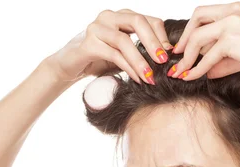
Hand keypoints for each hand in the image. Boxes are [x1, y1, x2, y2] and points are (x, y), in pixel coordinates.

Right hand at [48, 9, 173, 83]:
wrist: (69, 67)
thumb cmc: (99, 60)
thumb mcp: (123, 53)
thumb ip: (140, 50)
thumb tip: (165, 59)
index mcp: (120, 16)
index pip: (147, 19)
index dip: (161, 35)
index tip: (170, 54)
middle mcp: (108, 16)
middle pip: (137, 21)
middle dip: (153, 42)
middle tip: (163, 61)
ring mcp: (97, 28)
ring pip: (125, 41)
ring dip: (140, 60)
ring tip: (150, 77)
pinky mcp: (88, 43)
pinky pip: (113, 55)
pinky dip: (128, 68)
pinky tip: (137, 79)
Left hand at [169, 2, 239, 82]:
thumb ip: (226, 60)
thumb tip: (208, 71)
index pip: (208, 13)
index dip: (193, 29)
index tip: (185, 45)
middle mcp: (235, 11)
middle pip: (197, 17)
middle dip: (184, 37)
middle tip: (177, 55)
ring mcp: (233, 23)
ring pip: (197, 37)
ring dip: (186, 56)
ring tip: (182, 71)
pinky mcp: (232, 40)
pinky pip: (206, 56)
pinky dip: (196, 68)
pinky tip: (192, 77)